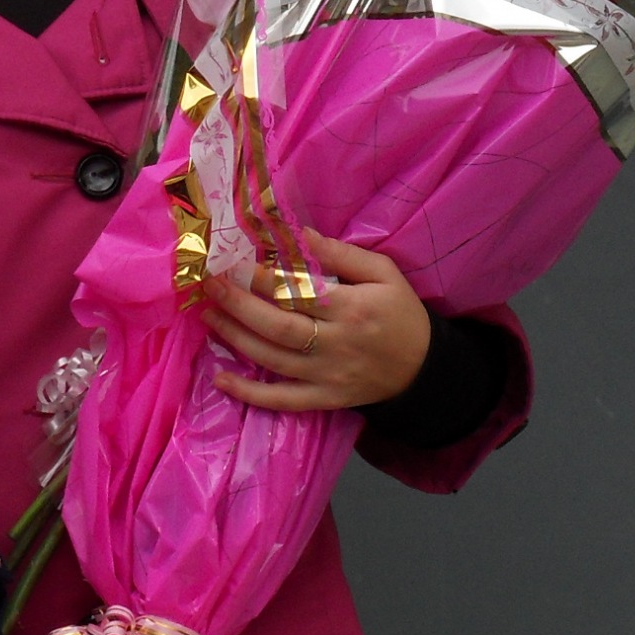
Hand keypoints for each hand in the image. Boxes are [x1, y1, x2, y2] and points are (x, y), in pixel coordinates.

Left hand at [202, 233, 431, 411]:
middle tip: (209, 285)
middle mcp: (336, 344)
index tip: (233, 261)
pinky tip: (220, 379)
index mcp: (352, 308)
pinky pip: (282, 400)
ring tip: (209, 316)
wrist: (425, 369)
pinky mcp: (324, 399)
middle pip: (278, 326)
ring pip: (273, 359)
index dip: (261, 277)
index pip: (297, 292)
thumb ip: (340, 254)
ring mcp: (327, 376)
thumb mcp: (383, 274)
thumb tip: (297, 233)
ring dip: (235, 338)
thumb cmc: (401, 314)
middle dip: (238, 305)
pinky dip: (249, 394)